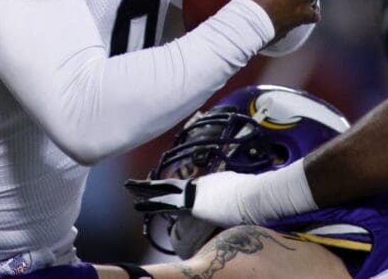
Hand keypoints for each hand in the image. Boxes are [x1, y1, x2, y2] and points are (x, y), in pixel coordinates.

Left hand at [125, 172, 248, 227]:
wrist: (256, 194)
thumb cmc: (257, 197)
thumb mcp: (247, 194)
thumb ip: (240, 195)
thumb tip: (249, 197)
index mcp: (214, 182)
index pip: (193, 187)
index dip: (181, 189)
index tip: (172, 190)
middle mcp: (202, 183)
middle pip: (173, 184)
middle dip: (155, 185)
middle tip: (137, 184)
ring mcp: (195, 191)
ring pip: (164, 190)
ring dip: (146, 190)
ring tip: (129, 188)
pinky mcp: (191, 203)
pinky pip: (165, 204)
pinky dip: (149, 204)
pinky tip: (137, 205)